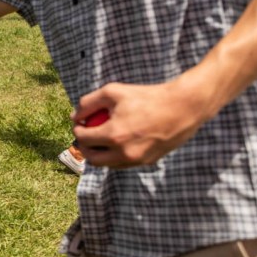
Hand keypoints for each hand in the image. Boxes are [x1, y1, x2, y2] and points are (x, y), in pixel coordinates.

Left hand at [70, 78, 208, 167]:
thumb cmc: (145, 96)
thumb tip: (74, 116)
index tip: (80, 123)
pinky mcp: (148, 162)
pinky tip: (117, 142)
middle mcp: (124, 153)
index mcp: (113, 135)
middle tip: (86, 135)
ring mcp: (137, 160)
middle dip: (85, 147)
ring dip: (100, 153)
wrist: (182, 108)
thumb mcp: (112, 92)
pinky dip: (116, 156)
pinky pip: (123, 163)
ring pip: (108, 164)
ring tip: (100, 139)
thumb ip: (88, 103)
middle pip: (93, 158)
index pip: (83, 139)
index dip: (78, 129)